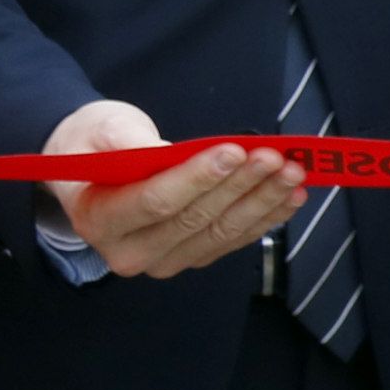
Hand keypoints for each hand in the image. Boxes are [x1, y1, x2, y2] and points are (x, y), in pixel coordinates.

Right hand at [42, 99, 302, 279]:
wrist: (97, 168)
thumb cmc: (97, 143)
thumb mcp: (101, 129)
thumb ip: (128, 141)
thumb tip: (168, 153)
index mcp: (98, 219)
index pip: (156, 202)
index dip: (198, 178)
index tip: (234, 151)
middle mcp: (128, 252)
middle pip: (194, 220)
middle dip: (240, 186)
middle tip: (274, 157)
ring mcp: (163, 260)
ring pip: (221, 232)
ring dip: (262, 202)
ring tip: (293, 173)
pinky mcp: (192, 257)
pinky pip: (233, 240)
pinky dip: (265, 217)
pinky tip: (290, 196)